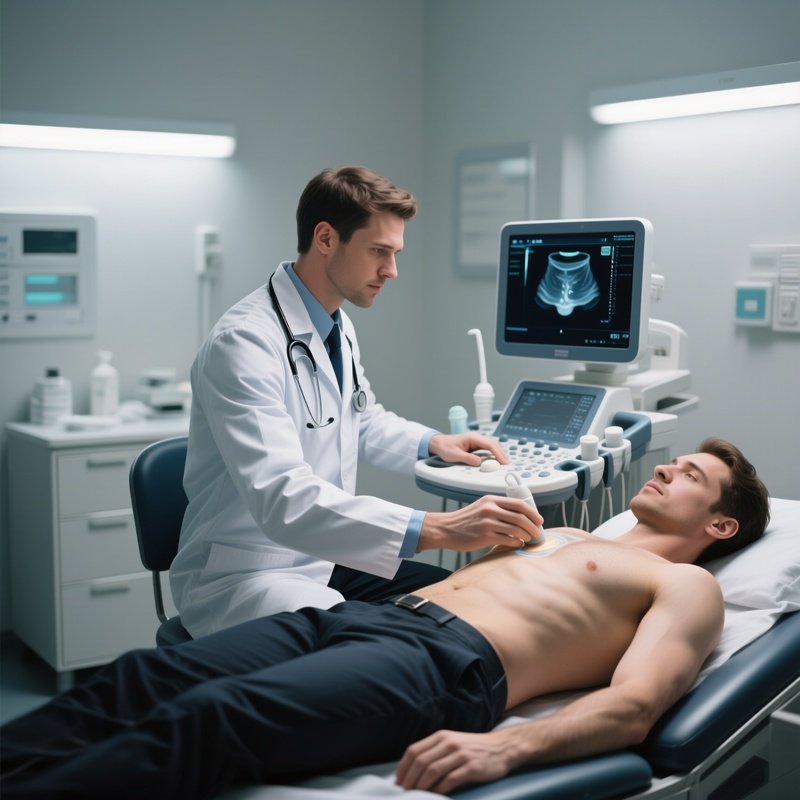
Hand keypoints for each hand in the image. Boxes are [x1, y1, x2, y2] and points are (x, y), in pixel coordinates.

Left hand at [396, 728, 521, 793]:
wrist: (501, 748)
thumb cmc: (473, 748)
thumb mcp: (452, 743)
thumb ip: (435, 751)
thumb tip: (412, 770)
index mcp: (441, 736)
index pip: (414, 750)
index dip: (403, 767)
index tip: (398, 780)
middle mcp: (449, 743)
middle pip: (421, 761)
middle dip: (409, 779)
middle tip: (405, 791)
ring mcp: (460, 755)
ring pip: (433, 771)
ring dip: (421, 785)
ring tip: (416, 794)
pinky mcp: (471, 767)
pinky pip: (450, 780)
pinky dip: (439, 789)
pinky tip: (435, 795)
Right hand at [418, 494, 543, 552]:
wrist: (446, 529)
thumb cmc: (466, 520)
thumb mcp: (482, 507)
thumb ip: (499, 509)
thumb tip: (522, 517)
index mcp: (491, 500)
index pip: (519, 504)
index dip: (533, 512)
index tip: (539, 520)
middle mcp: (490, 509)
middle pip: (520, 517)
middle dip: (533, 526)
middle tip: (537, 533)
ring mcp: (487, 522)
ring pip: (516, 529)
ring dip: (526, 536)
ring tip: (528, 539)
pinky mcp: (485, 536)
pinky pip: (508, 540)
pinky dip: (516, 543)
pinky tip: (517, 544)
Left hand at [428, 433, 507, 466]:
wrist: (439, 443)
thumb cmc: (445, 447)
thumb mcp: (454, 455)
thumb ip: (467, 459)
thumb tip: (480, 463)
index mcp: (472, 437)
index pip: (489, 444)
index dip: (498, 453)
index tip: (503, 461)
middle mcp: (476, 438)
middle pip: (493, 444)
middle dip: (501, 453)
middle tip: (507, 464)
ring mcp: (477, 441)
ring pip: (492, 446)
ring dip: (499, 453)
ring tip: (504, 463)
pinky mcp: (476, 446)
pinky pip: (488, 449)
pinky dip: (494, 454)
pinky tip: (497, 460)